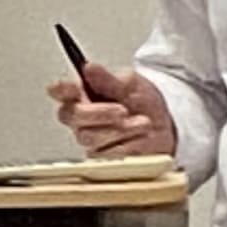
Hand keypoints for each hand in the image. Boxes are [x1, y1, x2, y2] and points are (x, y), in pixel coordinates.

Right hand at [46, 61, 175, 157]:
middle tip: (122, 110)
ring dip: (122, 130)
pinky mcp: (102, 158)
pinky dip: (131, 145)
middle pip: (74, 116)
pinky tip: (142, 138)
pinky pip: (110, 155)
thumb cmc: (142, 103)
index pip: (62, 91)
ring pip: (92, 137)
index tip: (73, 88)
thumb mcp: (131, 84)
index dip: (62, 90)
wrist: (164, 126)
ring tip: (144, 122)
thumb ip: (109, 79)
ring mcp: (90, 139)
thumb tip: (90, 68)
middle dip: (99, 113)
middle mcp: (81, 118)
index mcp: (82, 95)